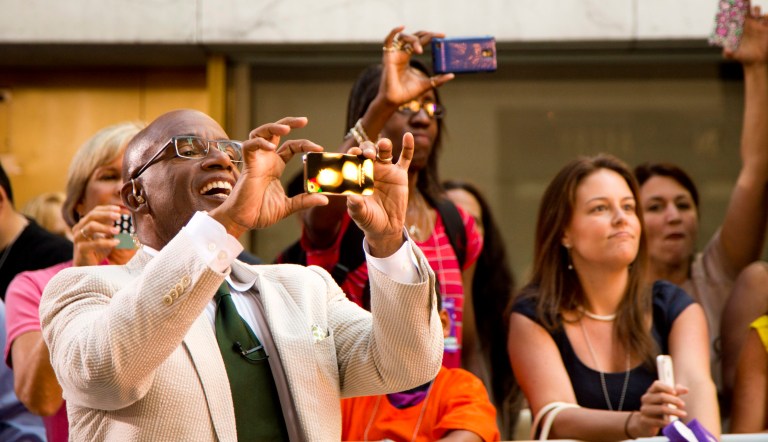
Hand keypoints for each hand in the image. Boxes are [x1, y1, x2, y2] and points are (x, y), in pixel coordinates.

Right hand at [72, 205, 121, 266]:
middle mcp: (79, 228)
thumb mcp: (107, 236)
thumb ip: (112, 227)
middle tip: (119, 216)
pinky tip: (117, 242)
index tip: (121, 209)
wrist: (86, 267)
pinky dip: (107, 242)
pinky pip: (94, 243)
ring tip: (118, 230)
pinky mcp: (81, 248)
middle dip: (107, 214)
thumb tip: (125, 217)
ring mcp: (78, 238)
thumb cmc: (97, 250)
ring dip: (106, 227)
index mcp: (85, 223)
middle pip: (92, 215)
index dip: (108, 208)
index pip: (96, 211)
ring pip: (91, 226)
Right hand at [208, 117, 327, 237]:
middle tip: (304, 120)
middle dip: (289, 122)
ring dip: (273, 126)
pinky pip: (249, 146)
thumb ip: (305, 200)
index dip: (305, 144)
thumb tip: (324, 199)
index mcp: (276, 166)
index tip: (319, 148)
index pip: (291, 146)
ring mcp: (256, 161)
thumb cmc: (261, 212)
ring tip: (287, 127)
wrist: (244, 221)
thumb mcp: (288, 206)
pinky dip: (260, 142)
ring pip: (261, 133)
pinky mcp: (247, 165)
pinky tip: (272, 146)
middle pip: (275, 132)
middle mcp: (266, 160)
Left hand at [345, 132, 413, 256]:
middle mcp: (370, 169)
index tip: (353, 153)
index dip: (353, 154)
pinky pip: (405, 158)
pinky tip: (408, 136)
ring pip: (385, 152)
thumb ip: (356, 206)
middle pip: (368, 152)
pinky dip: (408, 147)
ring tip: (383, 145)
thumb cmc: (369, 220)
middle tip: (368, 154)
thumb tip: (352, 197)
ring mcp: (386, 170)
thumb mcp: (360, 215)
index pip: (353, 160)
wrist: (386, 228)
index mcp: (357, 176)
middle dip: (367, 149)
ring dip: (383, 145)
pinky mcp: (400, 175)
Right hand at [380, 26, 454, 105]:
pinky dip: (393, 32)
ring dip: (414, 39)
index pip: (420, 41)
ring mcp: (394, 55)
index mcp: (407, 57)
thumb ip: (438, 79)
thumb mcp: (427, 84)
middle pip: (414, 37)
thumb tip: (452, 75)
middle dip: (426, 35)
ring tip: (420, 50)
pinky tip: (402, 27)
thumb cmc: (407, 94)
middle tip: (438, 36)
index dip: (431, 37)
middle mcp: (401, 54)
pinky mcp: (388, 57)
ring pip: (404, 37)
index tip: (443, 36)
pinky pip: (388, 40)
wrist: (395, 101)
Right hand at [631, 380, 688, 437]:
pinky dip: (667, 422)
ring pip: (661, 409)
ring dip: (674, 411)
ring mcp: (645, 409)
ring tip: (684, 414)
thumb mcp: (666, 399)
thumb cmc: (659, 407)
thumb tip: (686, 389)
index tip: (675, 393)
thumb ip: (675, 393)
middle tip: (683, 404)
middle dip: (674, 400)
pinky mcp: (645, 420)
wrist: (646, 422)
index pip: (657, 385)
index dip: (666, 388)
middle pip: (661, 397)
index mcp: (651, 391)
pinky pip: (658, 421)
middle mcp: (646, 399)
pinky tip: (673, 423)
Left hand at [724, 5, 767, 64]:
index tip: (735, 2)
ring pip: (758, 12)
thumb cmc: (743, 56)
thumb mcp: (734, 56)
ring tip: (755, 15)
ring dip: (757, 10)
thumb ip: (729, 53)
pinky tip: (763, 23)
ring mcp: (758, 25)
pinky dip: (766, 17)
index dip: (737, 7)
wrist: (755, 61)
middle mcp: (749, 24)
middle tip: (746, 4)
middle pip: (748, 9)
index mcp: (740, 27)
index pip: (738, 14)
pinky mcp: (767, 29)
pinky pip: (767, 18)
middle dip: (747, 4)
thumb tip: (726, 51)